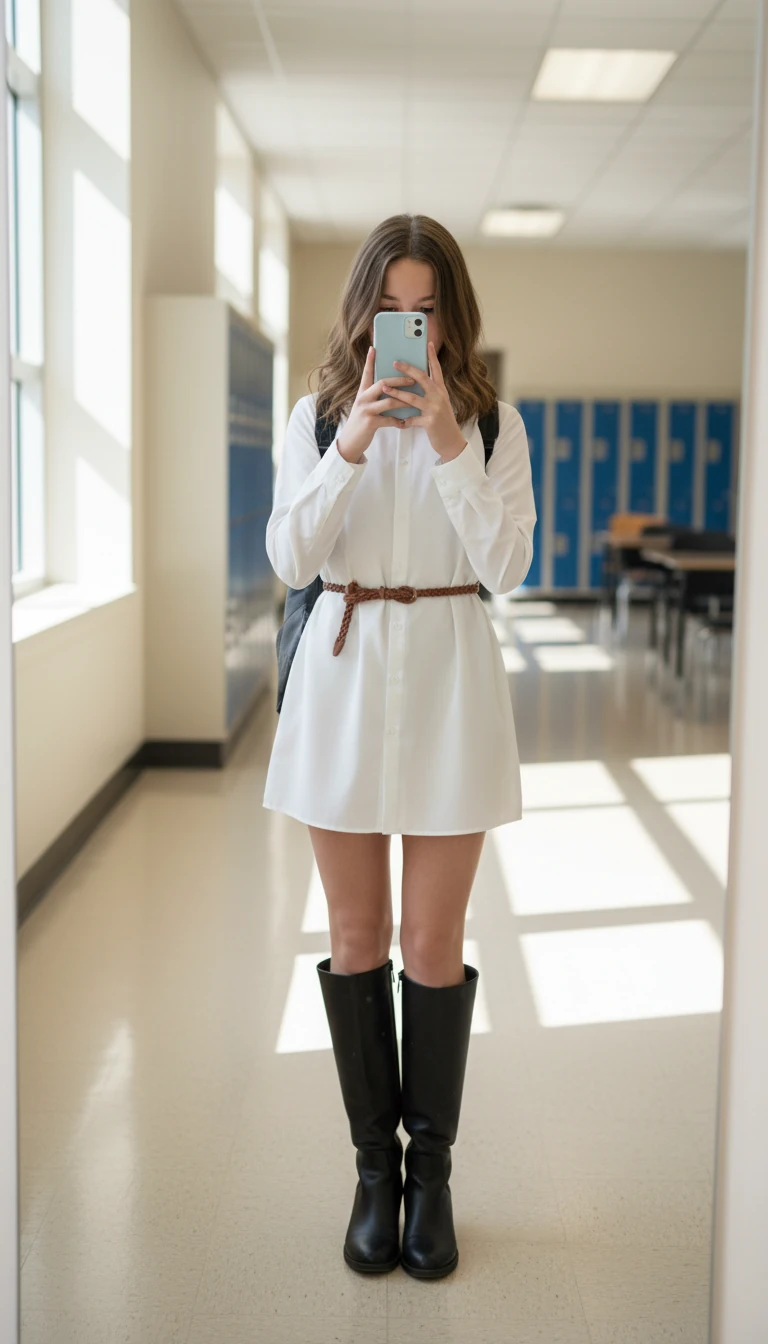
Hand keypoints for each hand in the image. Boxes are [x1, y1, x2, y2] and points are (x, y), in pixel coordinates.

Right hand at [335, 347, 416, 462]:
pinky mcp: (370, 423)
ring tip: (414, 401)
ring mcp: (366, 410)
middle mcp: (363, 398)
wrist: (350, 442)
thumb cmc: (362, 422)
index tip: (374, 348)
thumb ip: (375, 396)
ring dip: (403, 401)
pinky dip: (398, 421)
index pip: (367, 373)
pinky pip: (388, 419)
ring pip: (388, 401)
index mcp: (362, 392)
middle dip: (399, 380)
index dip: (370, 360)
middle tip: (413, 378)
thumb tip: (389, 386)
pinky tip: (405, 423)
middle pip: (383, 383)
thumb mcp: (365, 406)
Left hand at [381, 341, 467, 460]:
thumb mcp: (440, 404)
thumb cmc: (442, 422)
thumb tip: (416, 381)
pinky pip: (412, 419)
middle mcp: (439, 396)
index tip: (428, 343)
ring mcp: (435, 409)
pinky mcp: (430, 422)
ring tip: (385, 387)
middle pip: (422, 378)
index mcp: (441, 390)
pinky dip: (404, 421)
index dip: (432, 356)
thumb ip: (430, 393)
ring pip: (412, 398)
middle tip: (395, 362)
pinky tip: (398, 422)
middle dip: (407, 369)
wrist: (452, 441)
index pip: (436, 370)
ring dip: (397, 393)